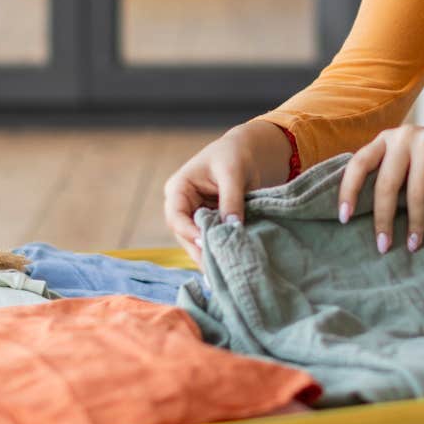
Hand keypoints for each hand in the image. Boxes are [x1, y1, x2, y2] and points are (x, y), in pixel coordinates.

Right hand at [162, 124, 277, 266]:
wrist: (247, 151)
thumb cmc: (234, 155)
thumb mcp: (232, 173)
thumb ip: (231, 199)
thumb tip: (232, 226)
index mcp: (178, 189)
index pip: (176, 217)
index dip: (189, 232)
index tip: (207, 244)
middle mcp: (182, 205)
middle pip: (184, 235)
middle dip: (200, 251)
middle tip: (217, 269)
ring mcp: (195, 216)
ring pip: (196, 241)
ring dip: (210, 255)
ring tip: (224, 271)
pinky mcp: (210, 223)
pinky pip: (211, 240)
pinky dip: (220, 249)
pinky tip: (230, 262)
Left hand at [337, 123, 423, 254]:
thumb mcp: (404, 156)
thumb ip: (385, 172)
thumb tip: (360, 215)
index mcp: (385, 139)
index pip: (359, 164)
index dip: (348, 191)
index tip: (345, 218)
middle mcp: (404, 138)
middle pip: (387, 184)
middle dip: (384, 219)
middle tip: (383, 246)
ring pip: (416, 193)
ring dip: (414, 224)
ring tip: (412, 245)